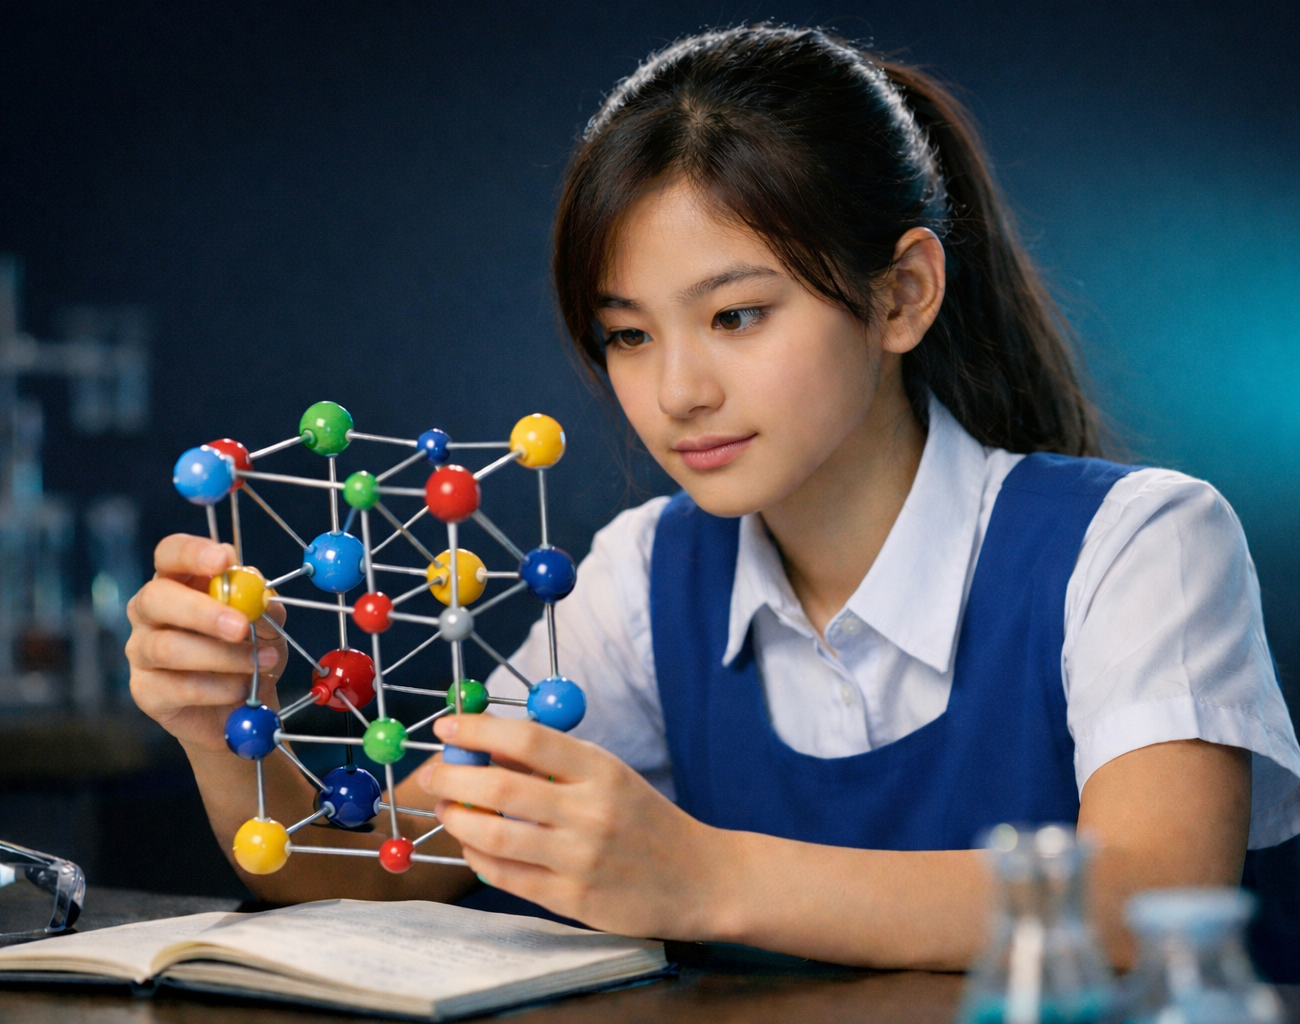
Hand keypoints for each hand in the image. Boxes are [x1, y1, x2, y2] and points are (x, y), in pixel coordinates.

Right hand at [126, 534, 287, 752]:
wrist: (242, 707)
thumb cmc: (250, 652)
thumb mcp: (269, 625)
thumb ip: (264, 607)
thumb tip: (259, 595)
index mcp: (179, 581)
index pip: (170, 554)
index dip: (192, 553)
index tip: (223, 560)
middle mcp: (149, 612)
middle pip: (156, 598)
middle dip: (202, 611)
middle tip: (241, 626)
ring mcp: (141, 651)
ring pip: (168, 647)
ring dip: (222, 656)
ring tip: (263, 662)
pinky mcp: (145, 692)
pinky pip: (177, 687)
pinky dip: (218, 688)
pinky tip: (243, 689)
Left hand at [416, 713, 733, 938]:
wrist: (700, 879)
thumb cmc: (646, 820)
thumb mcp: (610, 776)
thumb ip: (553, 761)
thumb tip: (485, 741)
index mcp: (601, 770)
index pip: (527, 740)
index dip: (477, 730)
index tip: (446, 726)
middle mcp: (590, 813)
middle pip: (500, 787)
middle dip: (451, 776)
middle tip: (431, 771)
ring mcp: (579, 859)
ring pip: (493, 836)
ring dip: (457, 819)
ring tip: (447, 808)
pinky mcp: (572, 900)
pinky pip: (506, 876)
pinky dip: (478, 856)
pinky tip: (472, 844)